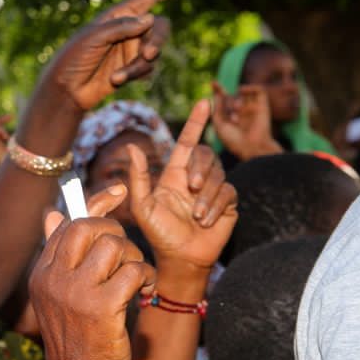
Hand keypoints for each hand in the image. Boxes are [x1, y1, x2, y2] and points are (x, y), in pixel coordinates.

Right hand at [30, 187, 155, 359]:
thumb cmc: (74, 336)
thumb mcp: (56, 292)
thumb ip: (57, 254)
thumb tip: (52, 212)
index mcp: (42, 271)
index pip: (67, 222)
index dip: (96, 202)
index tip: (119, 191)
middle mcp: (54, 277)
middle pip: (88, 226)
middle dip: (116, 231)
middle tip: (126, 254)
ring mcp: (76, 292)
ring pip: (113, 245)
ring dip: (133, 256)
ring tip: (135, 275)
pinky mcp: (101, 307)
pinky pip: (132, 271)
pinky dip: (144, 277)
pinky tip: (143, 291)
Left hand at [43, 0, 195, 111]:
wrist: (67, 90)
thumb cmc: (73, 58)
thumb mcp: (93, 38)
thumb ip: (121, 27)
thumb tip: (150, 18)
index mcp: (118, 15)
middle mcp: (128, 29)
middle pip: (159, 27)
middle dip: (157, 39)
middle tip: (149, 53)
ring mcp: (132, 49)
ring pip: (154, 51)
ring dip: (139, 65)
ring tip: (117, 77)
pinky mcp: (133, 67)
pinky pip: (148, 68)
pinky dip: (135, 74)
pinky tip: (115, 81)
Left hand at [128, 100, 237, 273]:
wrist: (180, 258)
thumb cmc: (159, 233)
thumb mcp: (142, 206)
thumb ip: (138, 177)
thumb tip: (132, 147)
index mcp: (174, 174)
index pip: (188, 142)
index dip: (197, 122)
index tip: (205, 102)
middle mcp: (195, 178)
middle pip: (206, 155)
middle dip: (201, 167)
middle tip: (192, 187)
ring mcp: (213, 190)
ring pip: (219, 174)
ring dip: (206, 195)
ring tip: (196, 216)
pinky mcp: (228, 202)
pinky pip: (228, 193)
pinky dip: (215, 206)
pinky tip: (206, 221)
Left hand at [211, 82, 282, 160]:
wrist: (252, 147)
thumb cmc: (234, 140)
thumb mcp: (220, 123)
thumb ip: (217, 108)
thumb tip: (215, 93)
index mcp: (231, 116)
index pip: (224, 99)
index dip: (219, 90)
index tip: (213, 82)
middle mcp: (242, 111)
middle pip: (232, 96)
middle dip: (228, 102)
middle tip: (230, 115)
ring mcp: (252, 108)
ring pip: (243, 94)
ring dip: (237, 99)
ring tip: (236, 111)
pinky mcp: (264, 106)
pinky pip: (260, 90)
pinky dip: (251, 88)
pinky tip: (243, 92)